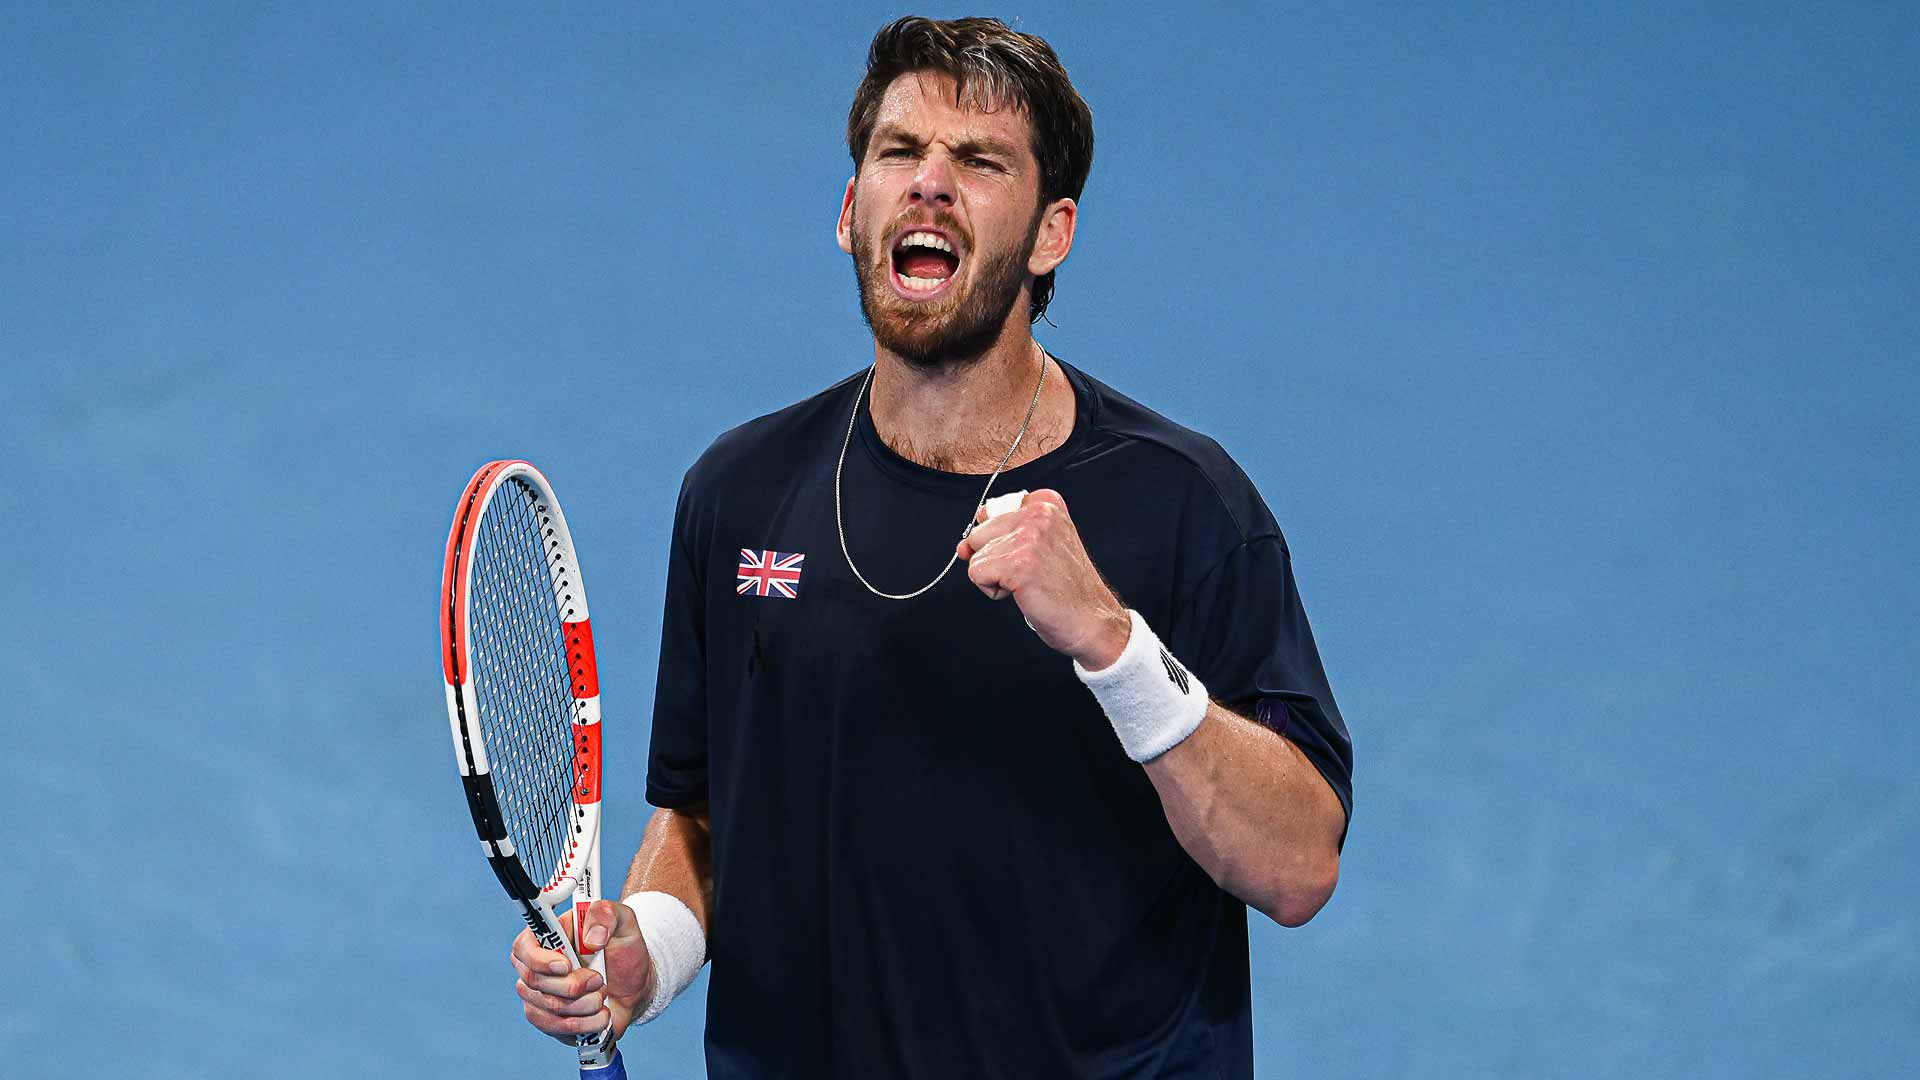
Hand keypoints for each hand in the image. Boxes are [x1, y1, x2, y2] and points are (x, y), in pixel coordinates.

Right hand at [510, 900, 653, 1045]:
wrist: (635, 985)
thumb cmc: (622, 950)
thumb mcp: (623, 921)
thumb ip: (606, 914)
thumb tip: (591, 938)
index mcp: (545, 937)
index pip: (523, 948)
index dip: (540, 960)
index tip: (567, 965)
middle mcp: (535, 967)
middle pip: (534, 982)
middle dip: (573, 985)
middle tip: (599, 980)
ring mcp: (538, 996)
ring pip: (549, 1008)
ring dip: (585, 1005)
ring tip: (603, 995)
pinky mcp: (548, 1021)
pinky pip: (556, 1028)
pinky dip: (585, 1024)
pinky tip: (601, 1015)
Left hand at [954, 488, 1131, 668]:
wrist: (1091, 620)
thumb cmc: (1066, 588)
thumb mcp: (1039, 545)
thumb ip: (1001, 534)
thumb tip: (962, 546)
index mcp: (1046, 502)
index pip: (990, 513)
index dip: (1000, 542)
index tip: (1028, 556)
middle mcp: (1038, 513)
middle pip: (978, 534)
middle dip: (995, 560)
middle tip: (1030, 572)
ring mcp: (1028, 537)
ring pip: (975, 555)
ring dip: (995, 577)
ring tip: (1029, 582)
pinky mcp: (1018, 563)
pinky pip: (976, 574)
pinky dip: (993, 590)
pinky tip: (1023, 592)